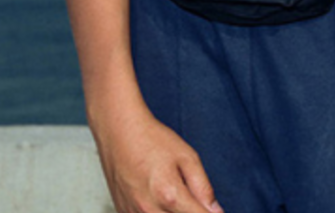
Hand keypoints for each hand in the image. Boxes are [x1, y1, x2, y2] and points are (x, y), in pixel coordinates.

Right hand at [92, 109, 222, 212]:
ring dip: (172, 212)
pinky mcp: (122, 212)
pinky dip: (156, 212)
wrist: (118, 131)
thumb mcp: (187, 158)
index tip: (212, 210)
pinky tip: (157, 198)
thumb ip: (203, 188)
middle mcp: (149, 210)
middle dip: (189, 211)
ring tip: (170, 192)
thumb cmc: (151, 140)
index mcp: (169, 195)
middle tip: (189, 197)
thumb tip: (217, 212)